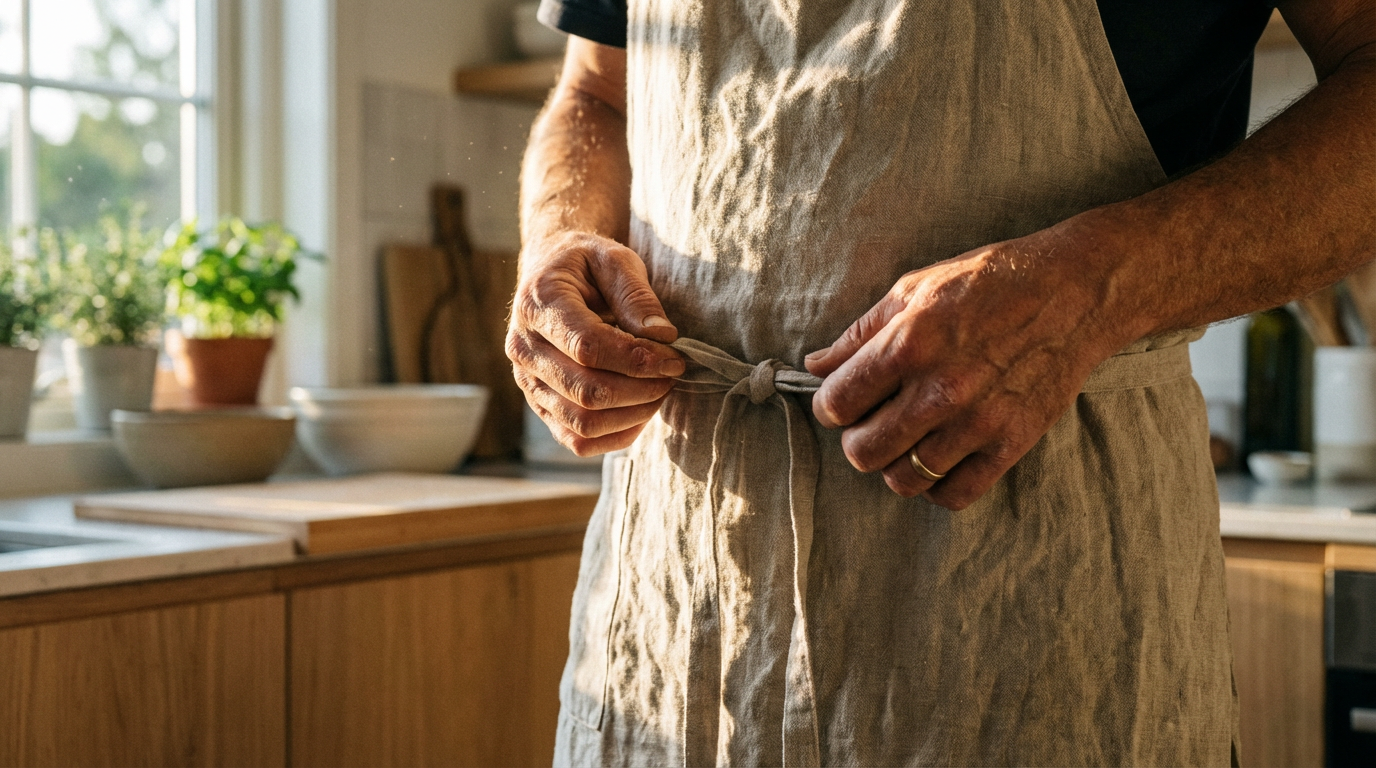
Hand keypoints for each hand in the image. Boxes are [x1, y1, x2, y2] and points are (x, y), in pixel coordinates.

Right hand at [506, 231, 683, 455]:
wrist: (552, 274)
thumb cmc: (586, 265)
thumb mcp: (614, 260)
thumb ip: (636, 296)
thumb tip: (662, 337)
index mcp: (539, 305)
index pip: (588, 347)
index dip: (637, 360)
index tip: (675, 358)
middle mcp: (525, 348)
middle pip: (587, 391)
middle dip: (642, 389)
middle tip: (672, 374)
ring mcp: (528, 381)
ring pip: (583, 422)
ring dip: (632, 414)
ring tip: (659, 390)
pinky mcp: (540, 405)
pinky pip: (577, 440)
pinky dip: (616, 435)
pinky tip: (640, 411)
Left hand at [804, 233, 1128, 509]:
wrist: (1074, 292)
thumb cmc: (990, 281)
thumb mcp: (914, 288)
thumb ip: (860, 333)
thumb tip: (816, 366)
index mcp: (909, 344)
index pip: (837, 404)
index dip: (829, 406)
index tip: (841, 401)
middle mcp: (940, 390)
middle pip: (863, 453)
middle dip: (857, 440)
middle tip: (871, 422)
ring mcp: (978, 422)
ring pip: (903, 480)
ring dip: (895, 464)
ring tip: (906, 439)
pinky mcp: (1011, 443)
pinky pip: (954, 494)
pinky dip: (936, 485)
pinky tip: (937, 459)